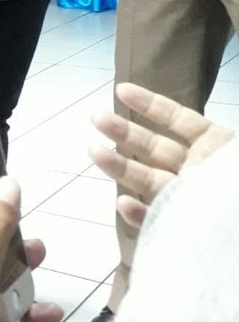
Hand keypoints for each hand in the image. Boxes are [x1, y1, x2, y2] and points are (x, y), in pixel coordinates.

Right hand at [89, 81, 233, 228]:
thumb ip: (226, 142)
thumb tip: (209, 103)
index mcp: (217, 148)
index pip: (178, 120)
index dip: (150, 105)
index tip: (121, 89)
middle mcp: (198, 171)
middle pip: (155, 147)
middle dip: (125, 132)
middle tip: (96, 118)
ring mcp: (189, 202)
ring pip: (150, 181)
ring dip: (121, 168)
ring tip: (95, 152)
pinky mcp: (185, 232)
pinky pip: (159, 221)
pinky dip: (141, 215)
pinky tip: (124, 204)